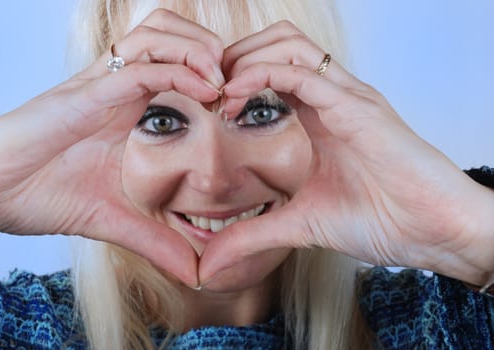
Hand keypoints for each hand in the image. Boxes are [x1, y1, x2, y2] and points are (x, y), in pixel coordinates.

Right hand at [0, 9, 223, 286]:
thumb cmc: (42, 195)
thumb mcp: (116, 221)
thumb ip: (158, 240)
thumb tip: (198, 271)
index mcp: (125, 107)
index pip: (175, 62)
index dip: (213, 71)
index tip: (242, 101)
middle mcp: (116, 87)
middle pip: (169, 31)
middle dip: (209, 45)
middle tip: (236, 79)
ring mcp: (101, 85)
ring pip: (156, 33)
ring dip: (197, 48)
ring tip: (221, 78)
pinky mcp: (86, 94)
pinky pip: (138, 66)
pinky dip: (176, 70)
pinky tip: (204, 90)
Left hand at [199, 21, 491, 284]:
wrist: (436, 232)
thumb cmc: (383, 221)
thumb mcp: (300, 226)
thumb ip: (254, 235)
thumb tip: (212, 263)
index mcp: (320, 116)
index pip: (271, 71)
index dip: (234, 80)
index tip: (209, 108)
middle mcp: (333, 97)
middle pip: (277, 43)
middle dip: (234, 57)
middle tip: (207, 89)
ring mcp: (346, 98)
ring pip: (288, 44)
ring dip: (244, 59)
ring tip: (220, 91)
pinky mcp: (357, 108)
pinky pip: (303, 73)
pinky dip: (263, 75)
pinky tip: (235, 97)